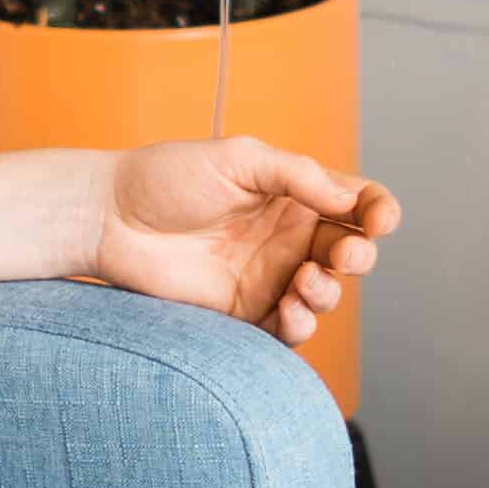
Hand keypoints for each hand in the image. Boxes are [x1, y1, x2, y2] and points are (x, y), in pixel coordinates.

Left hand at [87, 137, 399, 349]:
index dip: (379, 213)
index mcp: (294, 193)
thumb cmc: (167, 177)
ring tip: (303, 285)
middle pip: (350, 252)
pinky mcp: (242, 312)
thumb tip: (347, 200)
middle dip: (359, 256)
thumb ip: (296, 174)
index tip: (379, 221)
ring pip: (325, 295)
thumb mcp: (239, 158)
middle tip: (342, 256)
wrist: (110, 218)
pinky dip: (300, 325)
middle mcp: (287, 236)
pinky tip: (288, 312)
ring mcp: (267, 276)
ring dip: (329, 293)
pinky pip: (287, 329)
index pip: (356, 203)